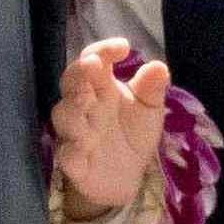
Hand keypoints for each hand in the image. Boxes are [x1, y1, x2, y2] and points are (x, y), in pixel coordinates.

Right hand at [52, 39, 176, 213]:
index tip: (123, 48)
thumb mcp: (148, 109)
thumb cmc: (132, 133)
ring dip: (74, 109)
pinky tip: (81, 150)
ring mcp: (75, 132)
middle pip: (71, 82)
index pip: (93, 59)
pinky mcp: (74, 162)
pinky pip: (66, 155)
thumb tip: (159, 67)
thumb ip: (151, 88)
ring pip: (64, 116)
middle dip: (80, 73)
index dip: (103, 50)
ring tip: (88, 104)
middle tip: (93, 66)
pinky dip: (72, 152)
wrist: (124, 176)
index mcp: (100, 86)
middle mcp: (83, 105)